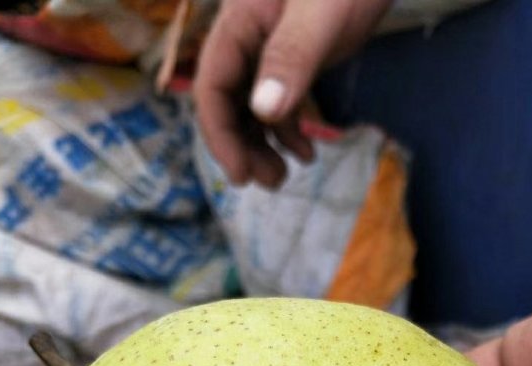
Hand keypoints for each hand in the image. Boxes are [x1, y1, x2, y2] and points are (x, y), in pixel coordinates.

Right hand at [193, 0, 392, 186]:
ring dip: (262, 145)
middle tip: (270, 182)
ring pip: (251, 106)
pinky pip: (278, 100)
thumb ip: (291, 58)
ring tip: (284, 177)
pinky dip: (287, 130)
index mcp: (239, 22)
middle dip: (242, 147)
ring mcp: (270, 48)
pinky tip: (306, 153)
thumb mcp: (320, 14)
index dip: (219, 134)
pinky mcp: (295, 56)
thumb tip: (263, 110)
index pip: (211, 85)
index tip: (240, 175)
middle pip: (227, 102)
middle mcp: (247, 37)